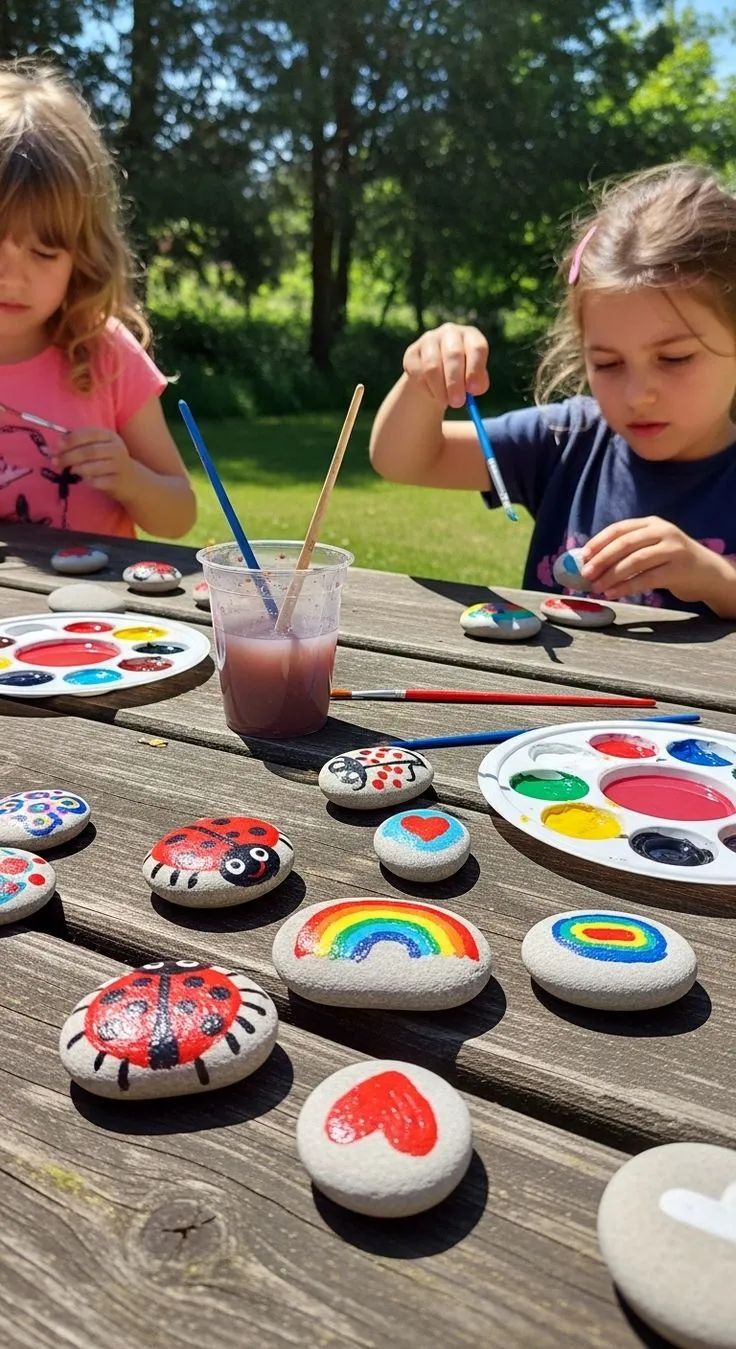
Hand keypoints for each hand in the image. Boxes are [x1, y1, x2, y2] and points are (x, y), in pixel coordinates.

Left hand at [53, 428, 137, 502]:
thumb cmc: (109, 461)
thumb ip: (80, 445)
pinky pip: (99, 482)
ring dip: (77, 468)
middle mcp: (116, 448)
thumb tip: (54, 448)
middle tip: (55, 461)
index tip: (56, 447)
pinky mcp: (118, 481)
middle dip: (69, 456)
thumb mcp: (99, 447)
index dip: (71, 440)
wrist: (132, 480)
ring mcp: (119, 465)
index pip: (88, 434)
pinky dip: (88, 481)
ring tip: (69, 471)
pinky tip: (83, 481)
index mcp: (109, 436)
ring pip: (94, 466)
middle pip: (89, 451)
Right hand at [403, 323, 488, 408]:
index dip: (476, 369)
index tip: (473, 390)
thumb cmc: (462, 376)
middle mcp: (450, 332)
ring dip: (440, 389)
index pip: (477, 347)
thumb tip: (474, 389)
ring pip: (432, 366)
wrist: (436, 375)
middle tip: (457, 403)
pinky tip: (433, 393)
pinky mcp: (412, 352)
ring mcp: (429, 340)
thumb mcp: (474, 380)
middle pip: (453, 354)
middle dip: (455, 382)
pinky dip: (427, 389)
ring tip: (445, 402)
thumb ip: (478, 384)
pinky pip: (418, 373)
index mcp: (471, 336)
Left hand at [581, 517, 718, 601]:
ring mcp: (672, 550)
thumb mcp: (653, 546)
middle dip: (602, 559)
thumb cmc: (672, 561)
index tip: (583, 556)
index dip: (599, 542)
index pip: (620, 529)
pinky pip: (646, 579)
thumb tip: (591, 561)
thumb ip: (629, 549)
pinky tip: (612, 593)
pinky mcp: (677, 570)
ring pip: (634, 561)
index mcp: (651, 523)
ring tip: (596, 587)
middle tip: (586, 574)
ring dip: (611, 575)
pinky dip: (626, 587)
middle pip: (625, 544)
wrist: (708, 573)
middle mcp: (663, 532)